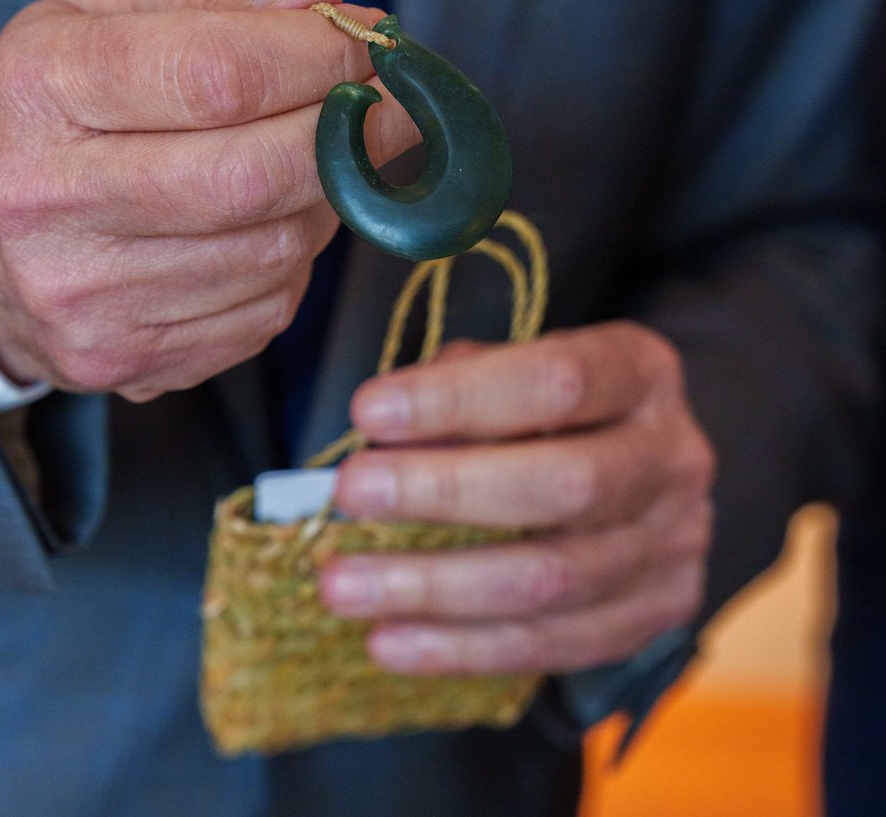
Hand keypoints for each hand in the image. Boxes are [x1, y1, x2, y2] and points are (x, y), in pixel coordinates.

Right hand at [0, 0, 415, 400]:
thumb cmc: (62, 103)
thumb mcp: (110, 14)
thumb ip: (223, 3)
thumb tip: (330, 7)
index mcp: (45, 86)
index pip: (219, 75)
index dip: (322, 60)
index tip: (373, 49)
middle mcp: (50, 198)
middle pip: (255, 176)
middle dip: (354, 137)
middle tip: (399, 109)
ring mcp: (85, 295)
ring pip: (276, 250)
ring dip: (327, 203)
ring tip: (316, 164)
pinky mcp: (125, 358)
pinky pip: (265, 311)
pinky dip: (293, 264)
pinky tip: (267, 227)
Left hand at [320, 323, 714, 674]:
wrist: (641, 471)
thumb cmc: (550, 406)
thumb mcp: (515, 367)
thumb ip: (460, 384)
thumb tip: (381, 435)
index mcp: (642, 372)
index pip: (558, 380)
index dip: (459, 398)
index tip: (369, 411)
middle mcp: (672, 457)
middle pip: (567, 484)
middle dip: (445, 491)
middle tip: (350, 493)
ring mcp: (672, 544)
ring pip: (552, 579)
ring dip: (434, 586)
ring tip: (342, 584)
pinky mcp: (653, 615)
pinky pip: (549, 645)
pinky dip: (459, 648)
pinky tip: (388, 641)